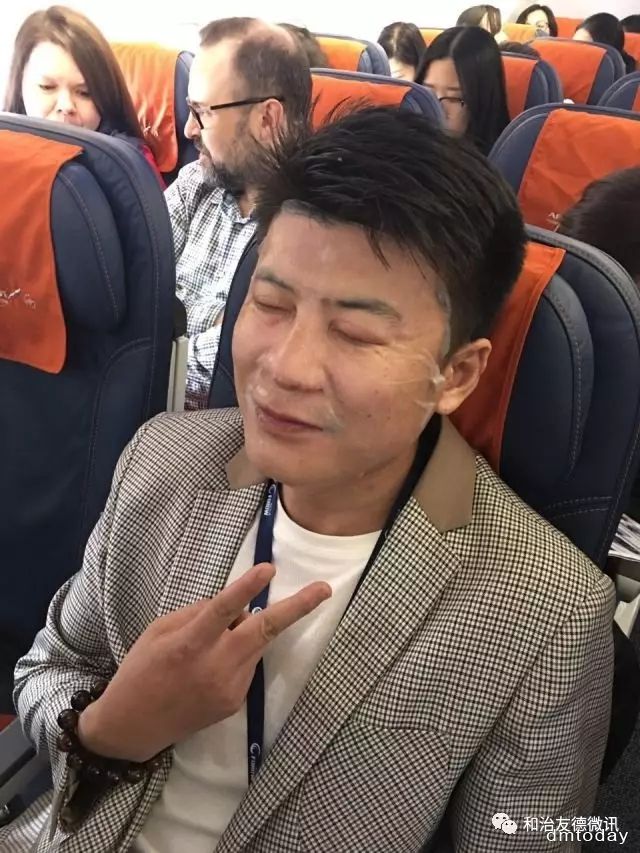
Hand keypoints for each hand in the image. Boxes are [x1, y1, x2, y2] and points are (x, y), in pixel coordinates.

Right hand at [78, 563, 330, 760]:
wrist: (132, 727)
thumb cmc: (141, 670)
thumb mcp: (159, 631)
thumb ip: (197, 614)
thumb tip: (234, 605)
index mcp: (189, 645)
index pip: (223, 610)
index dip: (247, 588)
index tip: (269, 569)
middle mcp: (215, 667)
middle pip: (264, 631)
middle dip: (297, 609)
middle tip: (324, 589)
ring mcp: (229, 688)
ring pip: (255, 645)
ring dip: (248, 631)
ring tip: (215, 640)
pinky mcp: (235, 703)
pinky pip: (246, 664)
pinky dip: (237, 653)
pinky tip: (210, 667)